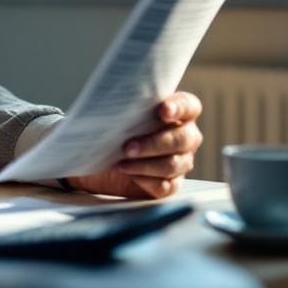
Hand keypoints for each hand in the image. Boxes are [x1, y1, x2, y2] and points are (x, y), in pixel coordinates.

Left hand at [65, 92, 203, 198]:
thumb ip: (125, 105)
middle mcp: (184, 136)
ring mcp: (180, 162)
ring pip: (174, 164)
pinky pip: (166, 186)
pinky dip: (146, 180)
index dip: (179, 108)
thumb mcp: (115, 113)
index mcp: (177, 112)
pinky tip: (129, 174)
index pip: (189, 106)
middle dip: (155, 143)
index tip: (163, 110)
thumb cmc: (112, 128)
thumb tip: (114, 102)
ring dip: (146, 164)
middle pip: (184, 139)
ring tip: (122, 163)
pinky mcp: (170, 184)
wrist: (98, 157)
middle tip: (128, 146)